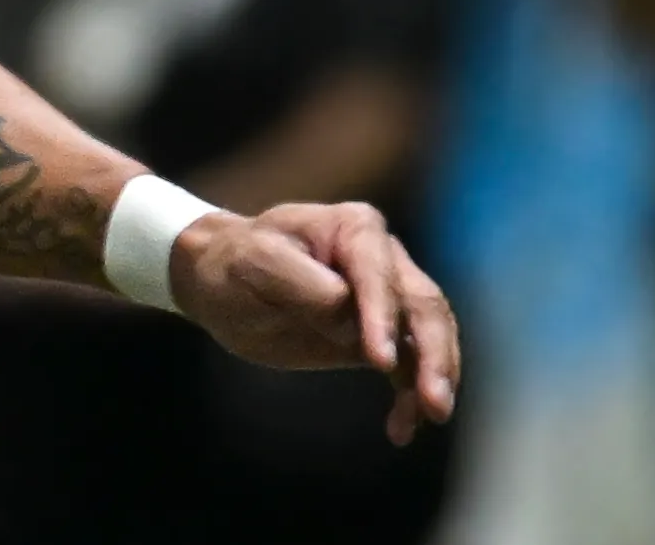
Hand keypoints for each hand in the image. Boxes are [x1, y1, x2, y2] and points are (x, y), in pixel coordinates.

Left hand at [171, 200, 460, 443]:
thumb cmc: (235, 265)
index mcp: (353, 228)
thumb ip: (304, 286)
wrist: (220, 284)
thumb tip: (351, 320)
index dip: (383, 317)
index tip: (381, 362)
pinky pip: (411, 366)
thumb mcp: (256, 264)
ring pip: (428, 337)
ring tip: (429, 417)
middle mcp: (382, 257)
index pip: (378, 274)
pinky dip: (412, 397)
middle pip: (422, 306)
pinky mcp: (383, 336)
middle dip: (434, 355)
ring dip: (435, 379)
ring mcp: (387, 297)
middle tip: (434, 402)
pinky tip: (401, 427)